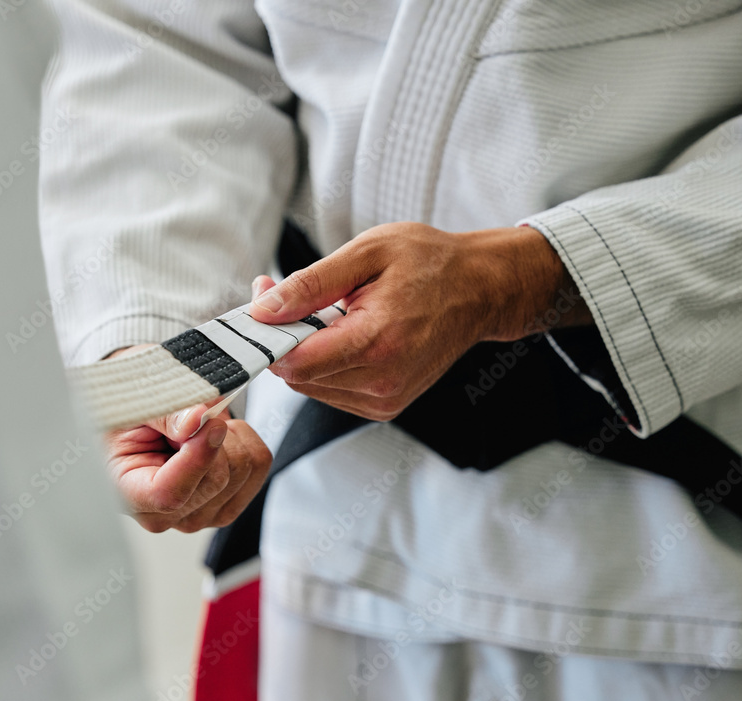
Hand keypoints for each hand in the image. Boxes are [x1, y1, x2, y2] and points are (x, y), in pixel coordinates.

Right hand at [103, 347, 271, 532]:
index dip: (197, 458)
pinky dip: (245, 439)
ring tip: (197, 428)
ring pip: (243, 470)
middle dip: (213, 434)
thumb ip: (163, 414)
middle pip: (217, 479)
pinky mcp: (228, 504)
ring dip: (228, 435)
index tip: (209, 423)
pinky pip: (259, 465)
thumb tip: (196, 420)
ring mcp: (200, 514)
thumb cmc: (125, 418)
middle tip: (190, 417)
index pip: (171, 494)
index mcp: (130, 495)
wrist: (135, 422)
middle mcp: (166, 515)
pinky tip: (216, 437)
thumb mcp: (132, 406)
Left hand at [248, 222, 590, 420]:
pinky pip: (331, 391)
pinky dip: (323, 364)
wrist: (479, 289)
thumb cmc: (430, 264)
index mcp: (378, 342)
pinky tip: (340, 334)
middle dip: (281, 339)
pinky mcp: (385, 405)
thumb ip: (311, 284)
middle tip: (285, 295)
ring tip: (324, 312)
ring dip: (302, 352)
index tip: (261, 302)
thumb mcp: (367, 253)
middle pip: (298, 377)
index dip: (268, 337)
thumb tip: (264, 309)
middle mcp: (382, 381)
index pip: (296, 363)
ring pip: (310, 387)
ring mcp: (385, 399)